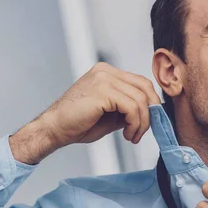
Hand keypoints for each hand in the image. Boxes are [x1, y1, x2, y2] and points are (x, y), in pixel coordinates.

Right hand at [10, 62, 160, 163]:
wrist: (54, 129)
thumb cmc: (79, 124)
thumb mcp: (112, 114)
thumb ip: (129, 108)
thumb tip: (152, 112)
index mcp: (108, 73)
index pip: (141, 83)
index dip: (151, 103)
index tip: (149, 123)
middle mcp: (106, 71)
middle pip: (145, 87)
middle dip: (151, 112)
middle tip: (143, 131)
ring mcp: (104, 78)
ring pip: (140, 100)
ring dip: (142, 123)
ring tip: (132, 136)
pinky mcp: (103, 90)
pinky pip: (132, 107)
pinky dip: (135, 123)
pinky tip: (127, 134)